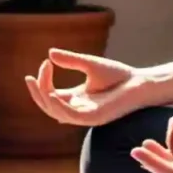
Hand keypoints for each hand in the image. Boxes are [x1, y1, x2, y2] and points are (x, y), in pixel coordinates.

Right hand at [25, 49, 152, 126]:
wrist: (141, 83)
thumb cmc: (120, 75)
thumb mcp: (90, 64)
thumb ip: (71, 60)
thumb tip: (50, 53)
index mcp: (77, 99)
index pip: (51, 94)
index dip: (42, 82)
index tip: (44, 63)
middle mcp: (79, 109)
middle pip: (49, 106)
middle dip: (37, 92)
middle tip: (31, 77)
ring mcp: (86, 116)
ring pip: (56, 112)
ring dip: (45, 97)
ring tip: (40, 81)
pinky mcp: (94, 118)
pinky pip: (71, 116)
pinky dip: (59, 106)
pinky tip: (52, 93)